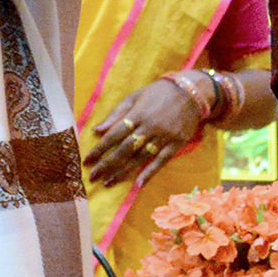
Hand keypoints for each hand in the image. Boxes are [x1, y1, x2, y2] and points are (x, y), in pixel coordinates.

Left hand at [81, 77, 207, 187]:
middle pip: (125, 149)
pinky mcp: (177, 144)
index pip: (114, 135)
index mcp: (137, 114)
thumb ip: (116, 114)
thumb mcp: (134, 97)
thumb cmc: (157, 94)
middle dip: (107, 164)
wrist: (190, 93)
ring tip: (108, 182)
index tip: (87, 161)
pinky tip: (138, 183)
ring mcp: (164, 137)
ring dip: (123, 171)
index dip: (99, 149)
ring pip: (140, 157)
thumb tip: (96, 130)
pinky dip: (150, 172)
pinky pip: (161, 161)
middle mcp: (149, 127)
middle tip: (93, 176)